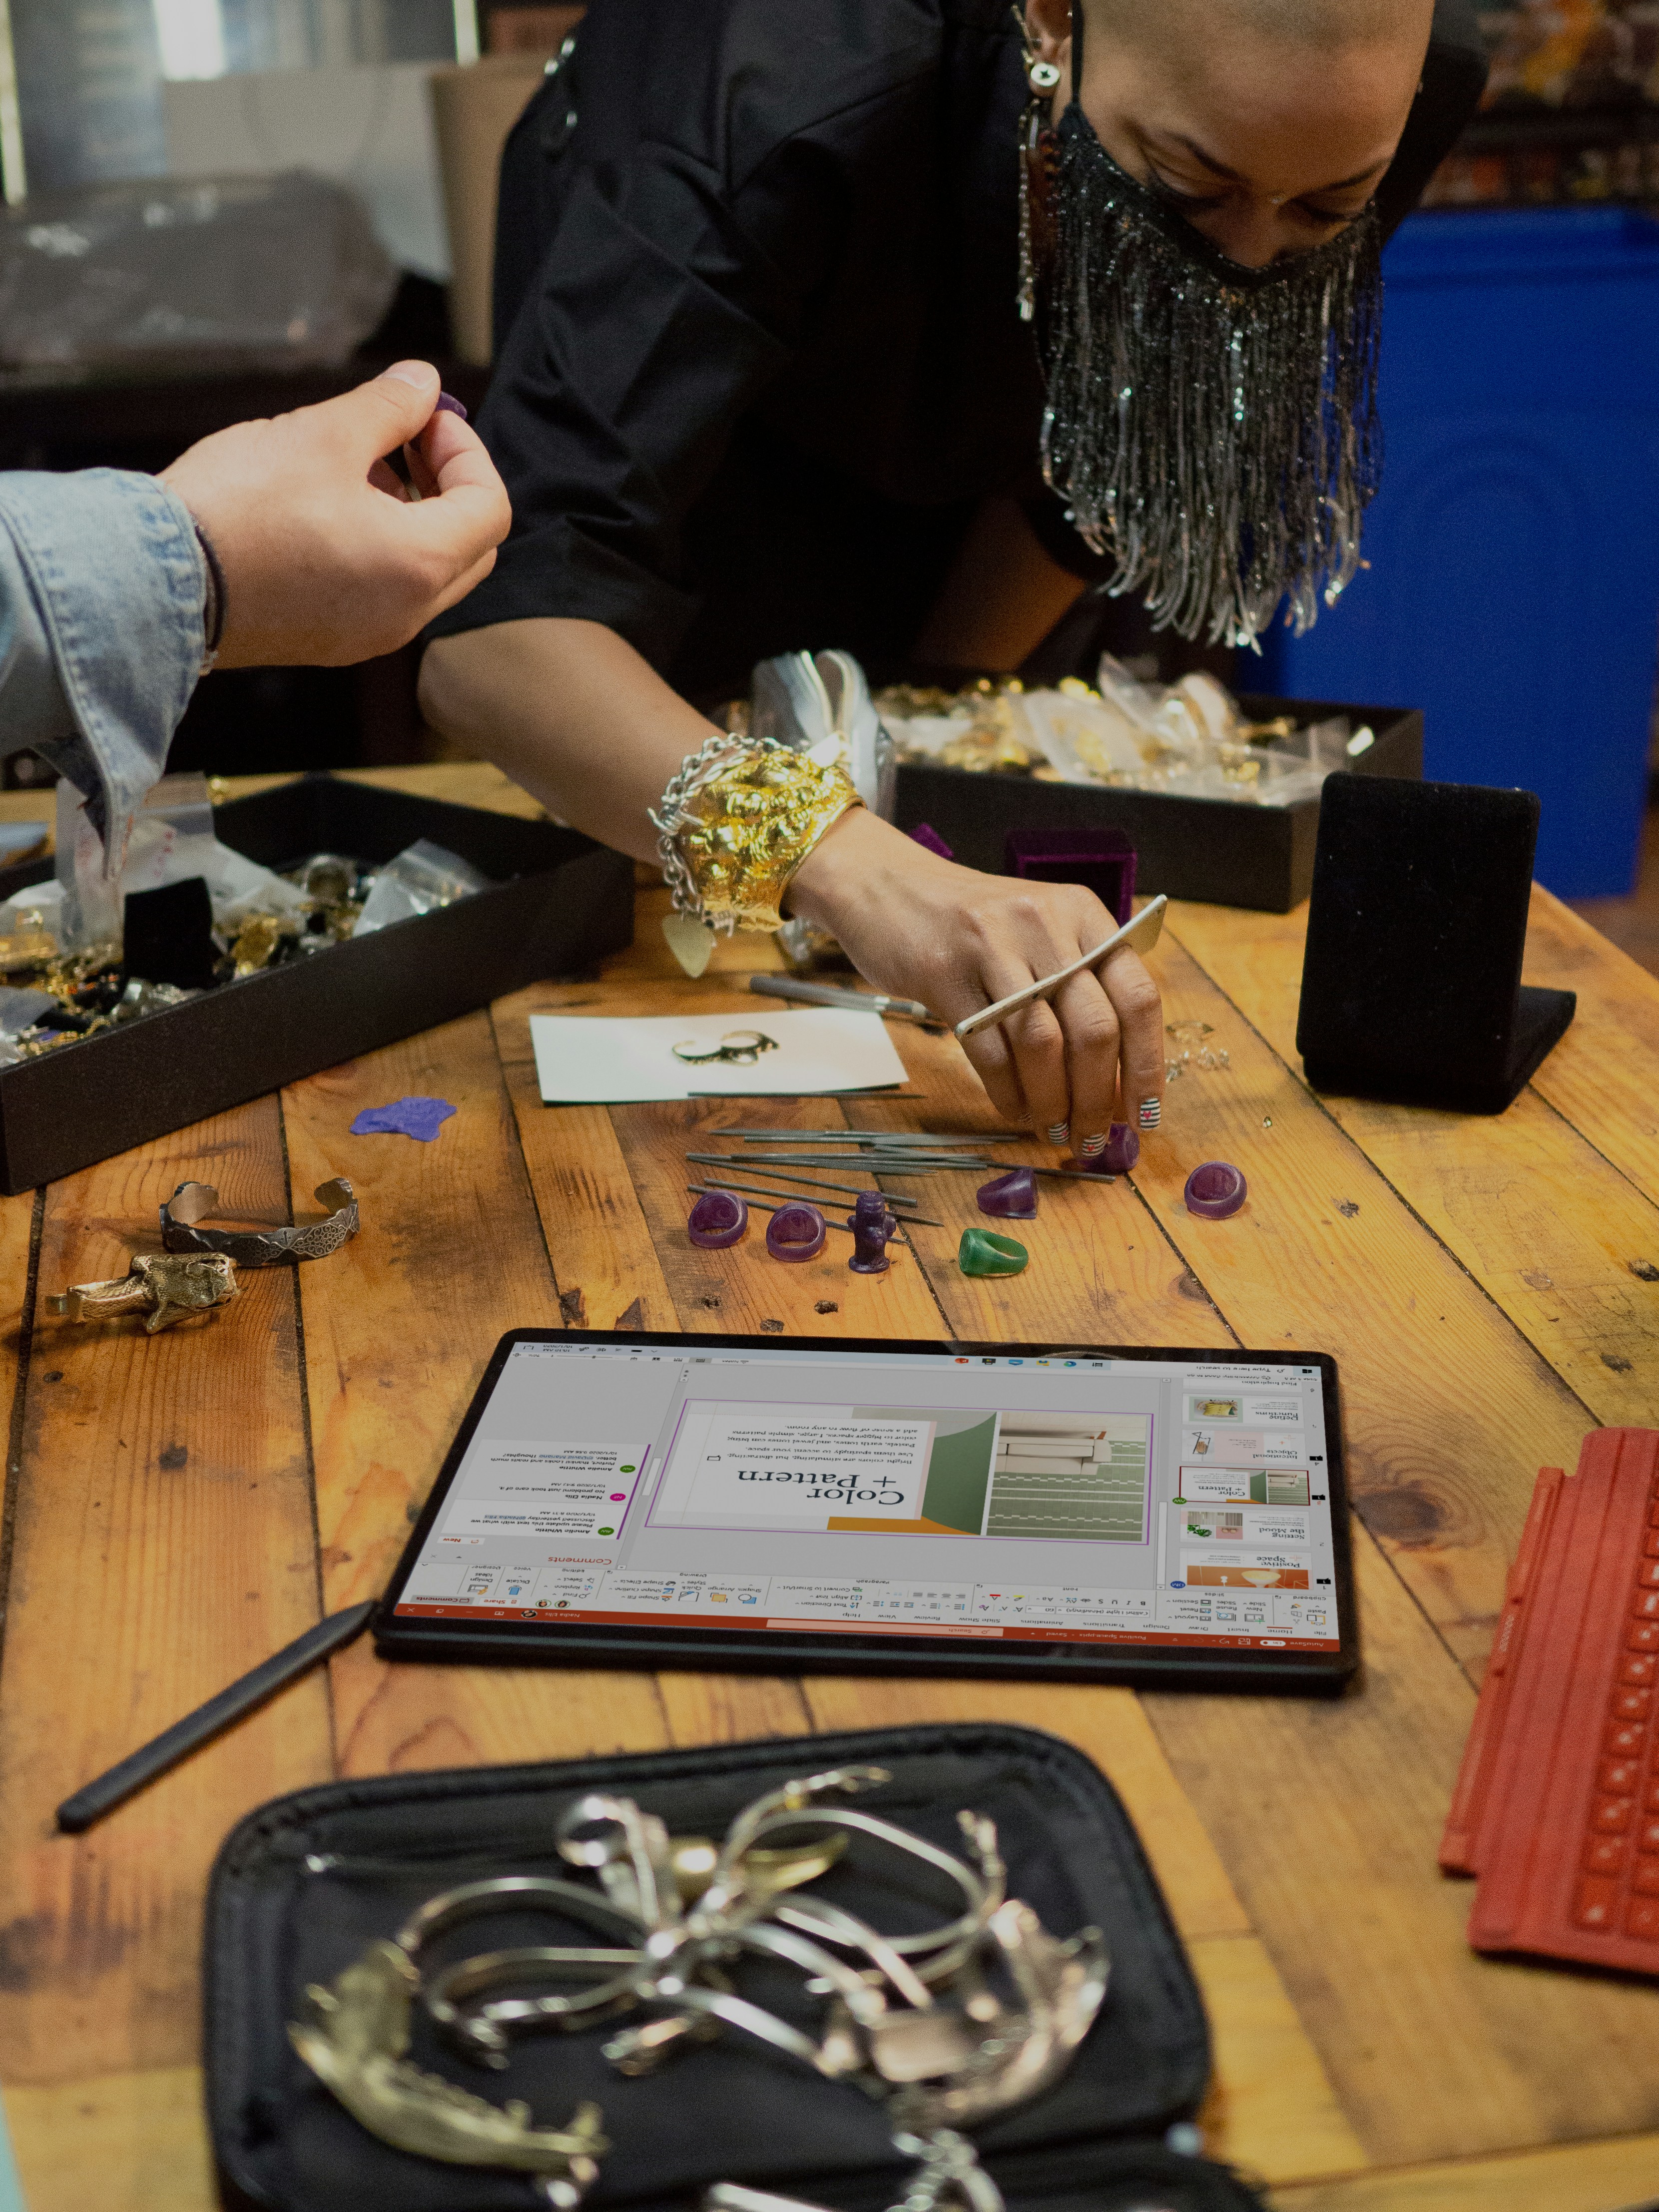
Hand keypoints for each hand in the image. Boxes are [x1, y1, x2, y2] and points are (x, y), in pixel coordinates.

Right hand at [160, 360, 510, 669]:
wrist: (156, 581)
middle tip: (403, 438)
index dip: (466, 449)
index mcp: (420, 565)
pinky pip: (384, 594)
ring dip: (412, 515)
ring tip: (357, 467)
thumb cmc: (241, 505)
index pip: (489, 507)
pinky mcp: (332, 643)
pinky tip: (330, 509)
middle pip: (470, 546)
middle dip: (447, 484)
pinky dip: (380, 549)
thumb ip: (387, 408)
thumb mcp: (322, 435)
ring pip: (426, 572)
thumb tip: (422, 383)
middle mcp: (408, 614)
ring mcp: (371, 636)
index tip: (424, 415)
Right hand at [788, 809, 1164, 1156]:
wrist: (887, 887)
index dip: (1147, 1065)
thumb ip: (1082, 987)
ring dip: (1052, 1102)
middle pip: (1094, 1029)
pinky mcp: (944, 973)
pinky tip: (1014, 1110)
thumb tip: (1120, 1080)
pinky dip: (1007, 1093)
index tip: (1142, 1115)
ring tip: (1052, 1130)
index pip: (1138, 997)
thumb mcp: (1041, 932)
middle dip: (1096, 1098)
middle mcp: (1045, 924)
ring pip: (1042, 1045)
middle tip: (1090, 1136)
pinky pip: (988, 1050)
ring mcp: (993, 946)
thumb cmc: (974, 925)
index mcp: (1083, 914)